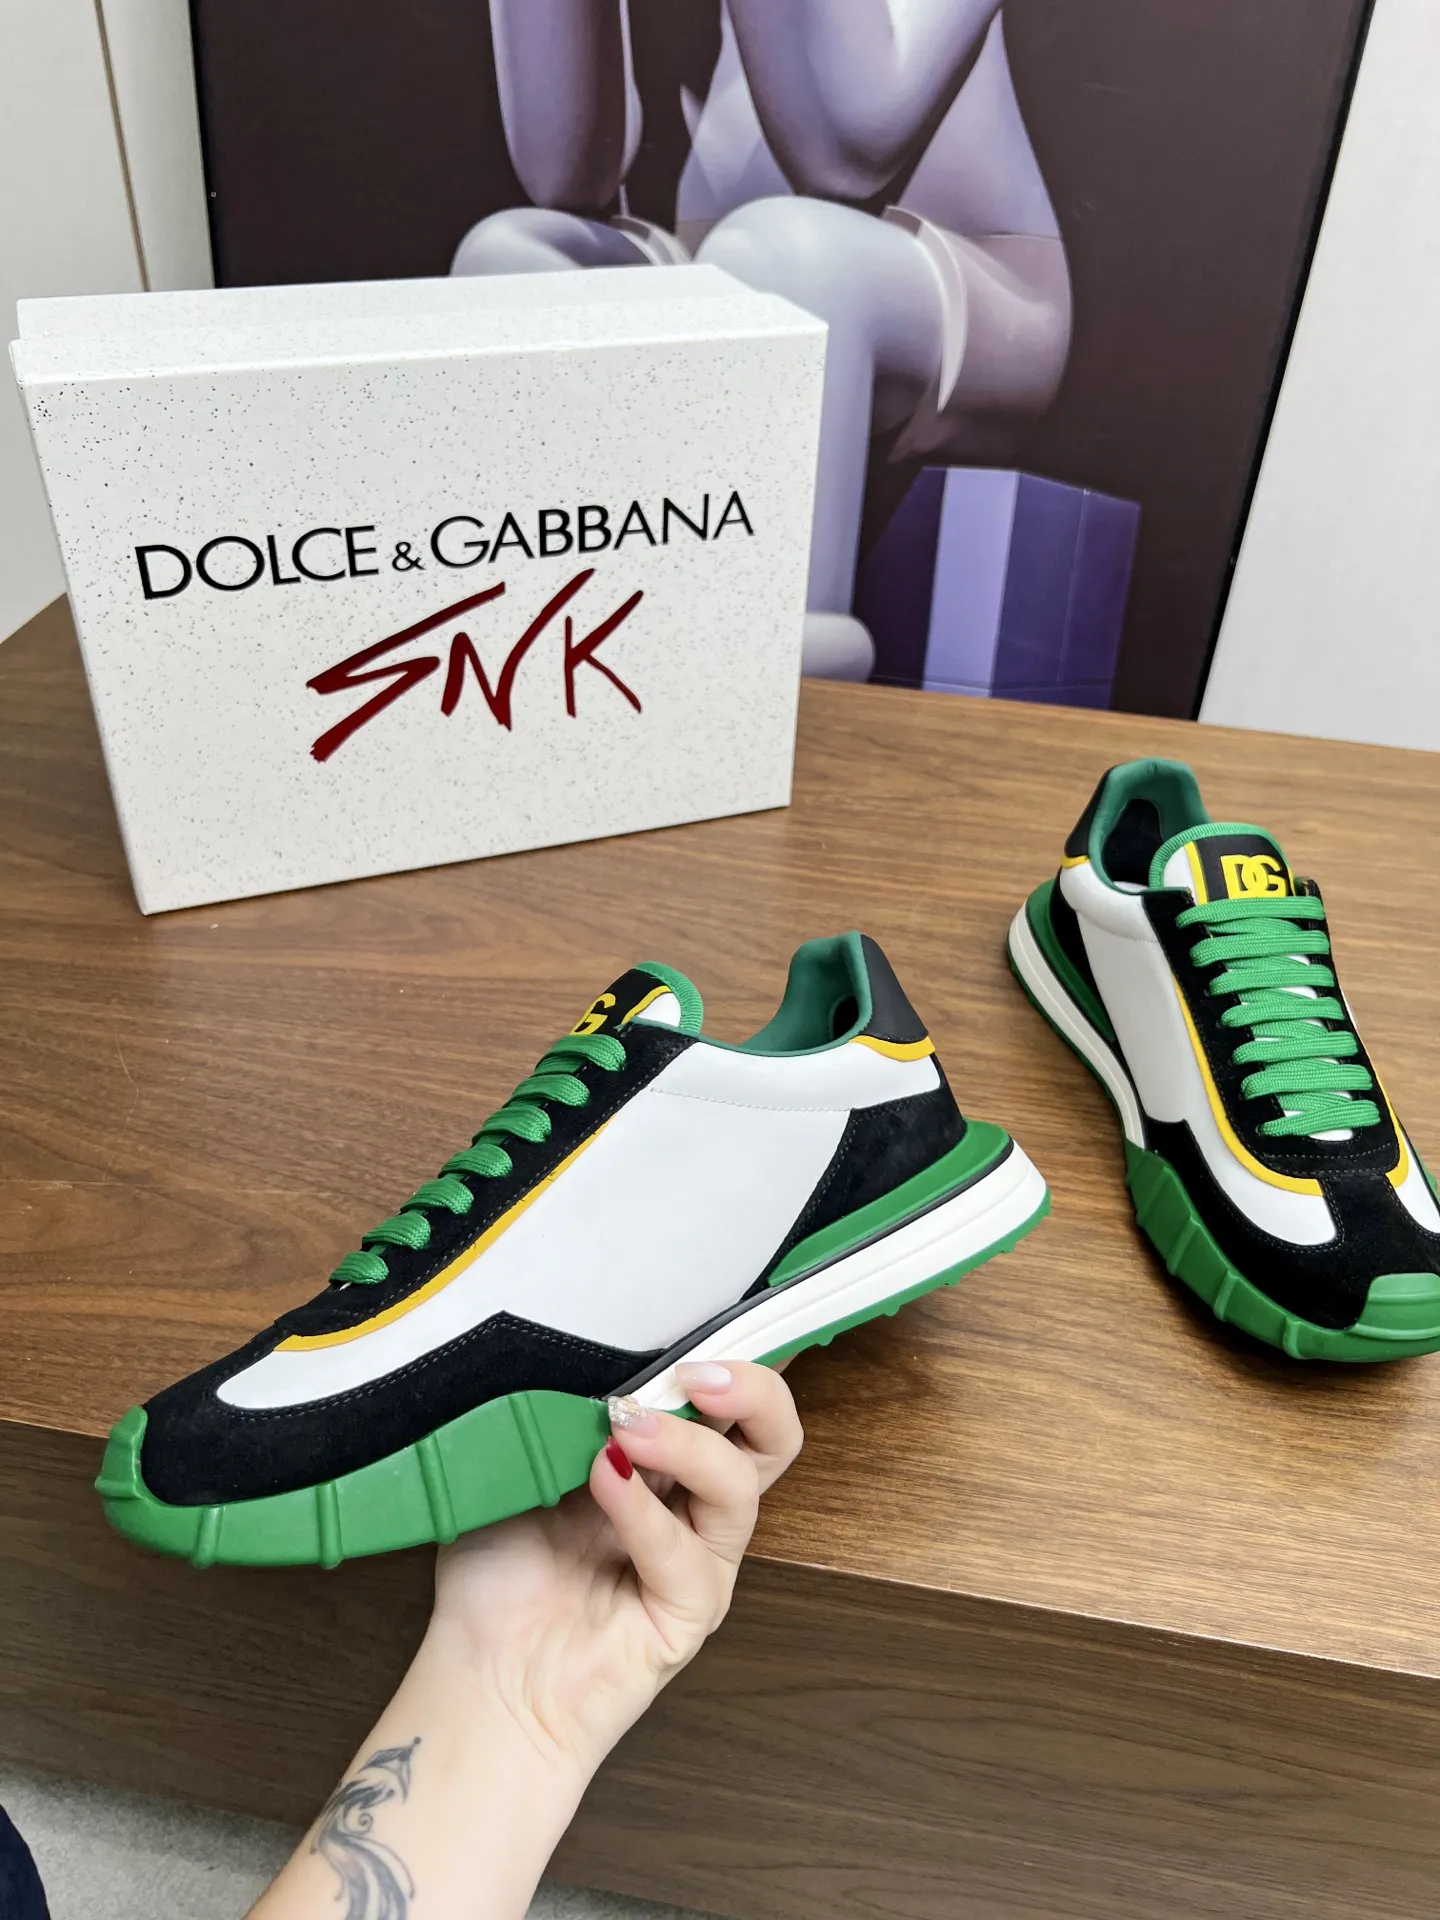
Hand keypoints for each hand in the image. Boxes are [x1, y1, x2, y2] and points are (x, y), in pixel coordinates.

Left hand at [427, 1360, 803, 1775]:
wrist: (479, 1679)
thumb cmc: (497, 1573)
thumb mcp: (523, 1464)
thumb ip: (562, 1413)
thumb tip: (587, 1356)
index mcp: (663, 1463)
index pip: (727, 1399)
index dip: (731, 1356)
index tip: (698, 1321)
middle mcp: (692, 1507)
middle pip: (773, 1436)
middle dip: (752, 1388)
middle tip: (696, 1372)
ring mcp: (697, 1563)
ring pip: (741, 1487)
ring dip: (690, 1444)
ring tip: (627, 1424)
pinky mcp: (686, 1617)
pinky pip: (685, 1558)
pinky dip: (646, 1513)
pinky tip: (604, 1481)